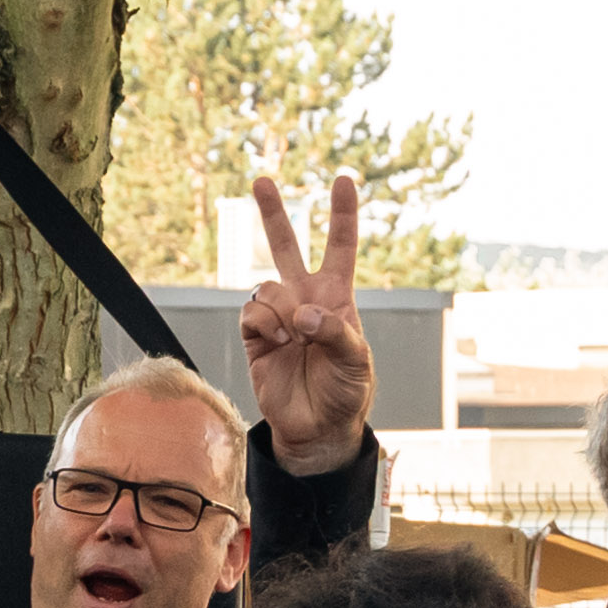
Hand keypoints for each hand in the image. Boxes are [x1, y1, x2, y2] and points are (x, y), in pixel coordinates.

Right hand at [240, 171, 376, 476]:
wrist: (316, 427)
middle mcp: (304, 299)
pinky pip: (250, 312)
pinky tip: (278, 340)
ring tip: (294, 337)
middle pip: (287, 247)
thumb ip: (335, 331)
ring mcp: (278, 317)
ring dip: (281, 308)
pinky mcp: (255, 338)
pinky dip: (264, 322)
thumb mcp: (356, 360)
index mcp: (336, 297)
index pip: (340, 247)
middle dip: (273, 214)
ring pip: (267, 286)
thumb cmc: (346, 391)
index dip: (342, 214)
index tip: (343, 180)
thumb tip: (303, 312)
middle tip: (262, 181)